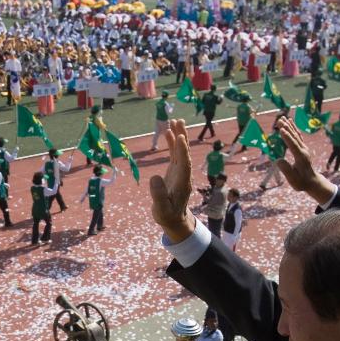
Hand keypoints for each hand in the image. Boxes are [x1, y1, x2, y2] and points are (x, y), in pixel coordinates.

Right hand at [149, 119, 196, 242]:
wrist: (174, 219)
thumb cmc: (167, 215)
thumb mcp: (161, 210)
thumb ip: (158, 195)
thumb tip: (154, 177)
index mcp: (182, 183)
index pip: (184, 164)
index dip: (182, 150)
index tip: (180, 137)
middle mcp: (184, 174)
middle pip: (184, 153)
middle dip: (182, 137)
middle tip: (179, 121)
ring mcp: (180, 171)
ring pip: (181, 151)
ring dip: (179, 136)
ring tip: (175, 121)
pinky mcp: (175, 171)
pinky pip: (175, 154)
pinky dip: (173, 143)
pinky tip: (169, 132)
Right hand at [274, 116, 334, 203]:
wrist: (312, 181)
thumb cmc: (301, 182)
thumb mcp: (293, 179)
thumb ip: (286, 170)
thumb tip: (278, 160)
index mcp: (300, 157)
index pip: (293, 145)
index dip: (287, 137)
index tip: (281, 129)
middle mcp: (303, 150)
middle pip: (294, 137)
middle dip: (287, 128)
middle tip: (279, 120)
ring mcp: (304, 148)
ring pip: (296, 135)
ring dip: (289, 126)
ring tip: (283, 118)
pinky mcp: (303, 148)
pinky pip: (297, 136)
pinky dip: (293, 129)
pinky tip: (290, 124)